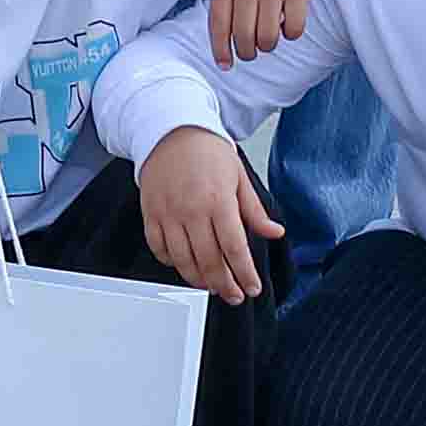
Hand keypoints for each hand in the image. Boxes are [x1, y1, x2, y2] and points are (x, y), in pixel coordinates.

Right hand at [138, 124, 272, 303]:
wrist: (171, 130)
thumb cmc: (206, 150)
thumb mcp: (239, 177)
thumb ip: (254, 211)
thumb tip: (274, 232)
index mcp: (218, 201)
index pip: (235, 249)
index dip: (244, 274)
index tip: (251, 288)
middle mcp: (192, 210)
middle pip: (209, 261)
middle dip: (224, 285)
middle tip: (234, 296)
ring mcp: (168, 214)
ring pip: (183, 260)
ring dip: (199, 280)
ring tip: (211, 287)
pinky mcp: (151, 214)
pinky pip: (159, 248)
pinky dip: (171, 263)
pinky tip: (184, 265)